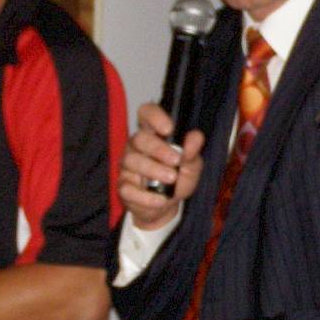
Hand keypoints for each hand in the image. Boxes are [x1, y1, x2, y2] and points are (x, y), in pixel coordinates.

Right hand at [119, 103, 205, 230]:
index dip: (154, 116)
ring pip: (131, 161)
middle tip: (176, 161)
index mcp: (153, 134)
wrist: (167, 206)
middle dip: (158, 149)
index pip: (146, 113)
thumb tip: (196, 137)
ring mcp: (127, 166)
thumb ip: (193, 151)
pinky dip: (146, 196)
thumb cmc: (177, 179)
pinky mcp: (123, 187)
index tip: (168, 128)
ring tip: (172, 179)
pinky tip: (161, 199)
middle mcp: (136, 147)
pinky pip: (127, 189)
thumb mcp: (192, 165)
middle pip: (139, 138)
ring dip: (154, 170)